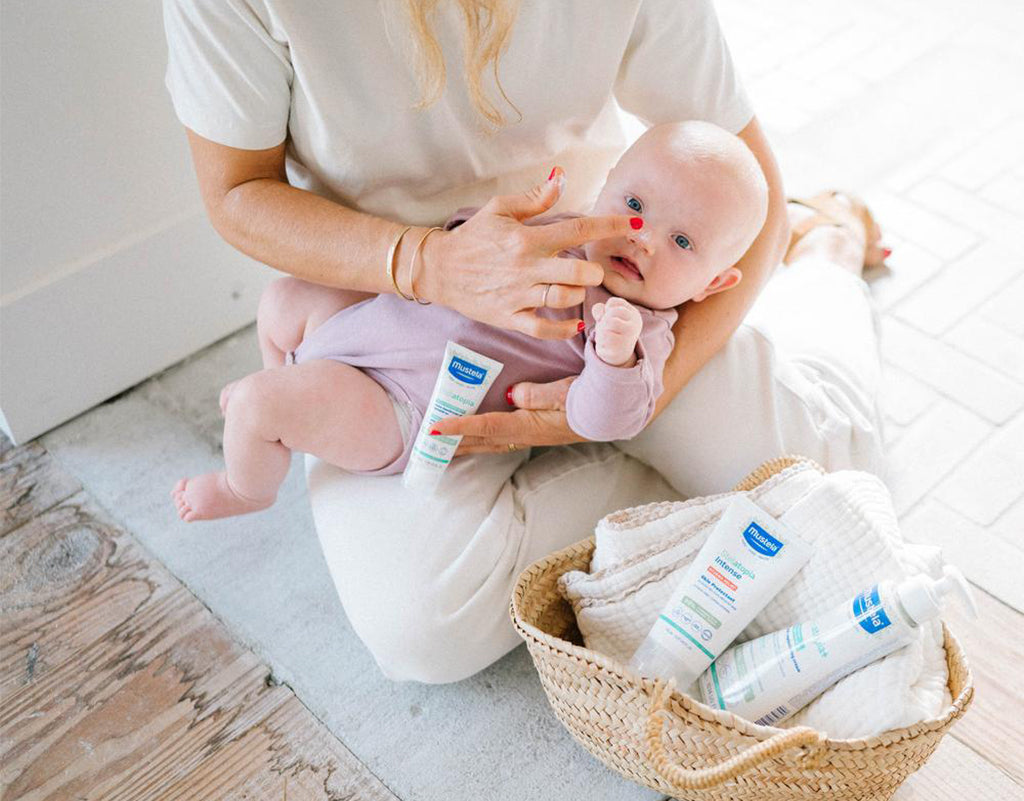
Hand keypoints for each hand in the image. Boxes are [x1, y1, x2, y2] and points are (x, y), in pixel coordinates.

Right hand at [416, 169, 641, 339]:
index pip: (579, 229)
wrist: (438, 269)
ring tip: (576, 288)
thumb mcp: (500, 210)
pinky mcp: (509, 317)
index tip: (637, 227)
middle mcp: (526, 268)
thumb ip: (535, 198)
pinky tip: (575, 322)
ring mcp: (518, 295)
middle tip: (591, 268)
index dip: (613, 227)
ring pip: (565, 298)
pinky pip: (544, 329)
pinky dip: (564, 328)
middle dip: (594, 270)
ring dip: (579, 294)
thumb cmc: (472, 238)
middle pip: (579, 271)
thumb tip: (561, 177)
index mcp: (527, 239)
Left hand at [430, 377, 585, 454]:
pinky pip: (499, 439)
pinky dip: (481, 440)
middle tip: (426, 446)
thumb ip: (538, 394)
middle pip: (481, 441)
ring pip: (489, 443)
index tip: (437, 427)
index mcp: (529, 425)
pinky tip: (474, 439)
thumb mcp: (566, 393)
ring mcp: (529, 436)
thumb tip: (512, 395)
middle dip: (454, 444)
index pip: (486, 426)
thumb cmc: (590, 401)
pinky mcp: (533, 432)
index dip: (460, 426)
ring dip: (465, 445)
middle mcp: (525, 434)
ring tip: (441, 448)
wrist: (612, 414)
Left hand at [592, 297, 641, 365]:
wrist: (618, 355)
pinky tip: (605, 345)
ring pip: (607, 324)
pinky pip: (604, 338)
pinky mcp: (620, 348)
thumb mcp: (606, 317)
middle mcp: (634, 324)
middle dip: (603, 320)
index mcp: (633, 314)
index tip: (609, 318)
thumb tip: (599, 313)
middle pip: (611, 313)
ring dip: (600, 331)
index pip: (613, 302)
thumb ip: (600, 310)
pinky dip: (600, 341)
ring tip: (605, 336)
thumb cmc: (612, 331)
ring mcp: (629, 337)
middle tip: (606, 328)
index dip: (605, 309)